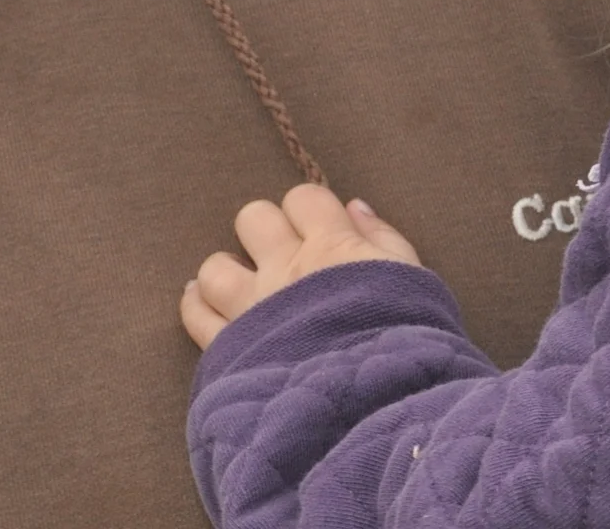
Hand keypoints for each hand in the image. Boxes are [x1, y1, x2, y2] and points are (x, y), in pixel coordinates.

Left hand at [181, 185, 422, 349]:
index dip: (311, 211)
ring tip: (243, 286)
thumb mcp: (413, 282)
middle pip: (253, 219)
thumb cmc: (408, 345)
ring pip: (214, 267)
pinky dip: (197, 305)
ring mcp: (253, 310)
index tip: (322, 233)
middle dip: (266, 232)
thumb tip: (355, 207)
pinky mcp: (230, 351)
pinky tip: (205, 303)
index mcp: (333, 247)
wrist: (376, 410)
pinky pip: (196, 314)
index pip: (303, 198)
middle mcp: (286, 270)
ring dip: (227, 271)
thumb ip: (383, 239)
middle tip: (284, 258)